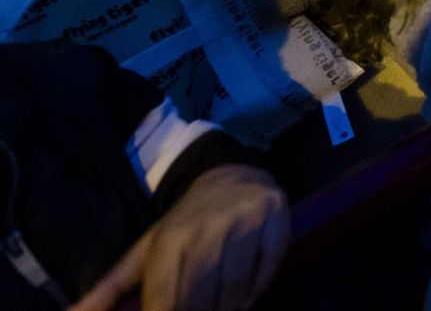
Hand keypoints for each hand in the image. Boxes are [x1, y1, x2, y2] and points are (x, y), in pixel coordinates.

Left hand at [69, 164, 288, 310]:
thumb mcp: (145, 250)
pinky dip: (256, 291)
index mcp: (170, 237)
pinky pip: (267, 271)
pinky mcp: (275, 221)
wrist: (232, 176)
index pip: (166, 296)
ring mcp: (244, 223)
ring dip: (229, 309)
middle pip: (201, 296)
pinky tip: (244, 296)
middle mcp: (207, 228)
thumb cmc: (184, 223)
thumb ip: (111, 288)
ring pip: (236, 287)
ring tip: (221, 310)